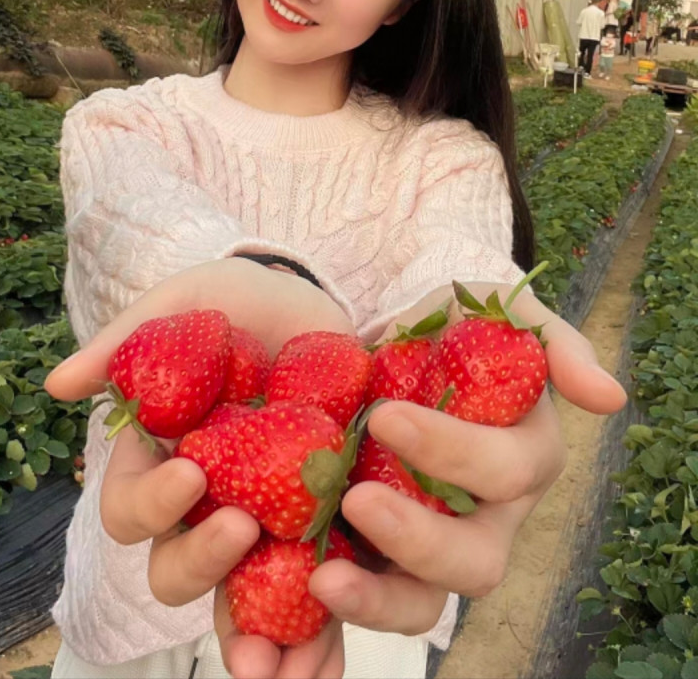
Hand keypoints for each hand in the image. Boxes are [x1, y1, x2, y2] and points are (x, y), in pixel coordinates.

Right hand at [45, 257, 355, 678]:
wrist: (313, 308)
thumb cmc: (238, 304)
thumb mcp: (185, 304)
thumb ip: (127, 340)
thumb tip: (61, 385)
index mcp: (165, 460)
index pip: (132, 510)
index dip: (149, 504)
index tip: (188, 474)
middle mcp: (208, 502)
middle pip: (179, 568)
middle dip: (201, 565)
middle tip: (240, 529)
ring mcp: (267, 517)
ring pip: (244, 600)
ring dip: (257, 642)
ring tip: (278, 665)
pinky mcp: (324, 521)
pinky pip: (319, 591)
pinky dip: (321, 631)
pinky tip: (330, 660)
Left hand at [308, 282, 625, 634]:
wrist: (395, 353)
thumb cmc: (456, 331)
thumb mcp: (501, 314)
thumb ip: (554, 344)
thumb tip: (609, 398)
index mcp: (525, 459)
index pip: (507, 470)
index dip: (452, 450)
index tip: (386, 415)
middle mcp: (490, 516)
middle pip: (477, 560)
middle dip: (420, 538)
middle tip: (357, 499)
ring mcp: (437, 543)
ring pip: (427, 601)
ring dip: (379, 599)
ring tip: (325, 576)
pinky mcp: (386, 554)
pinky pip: (372, 595)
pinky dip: (343, 598)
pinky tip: (306, 578)